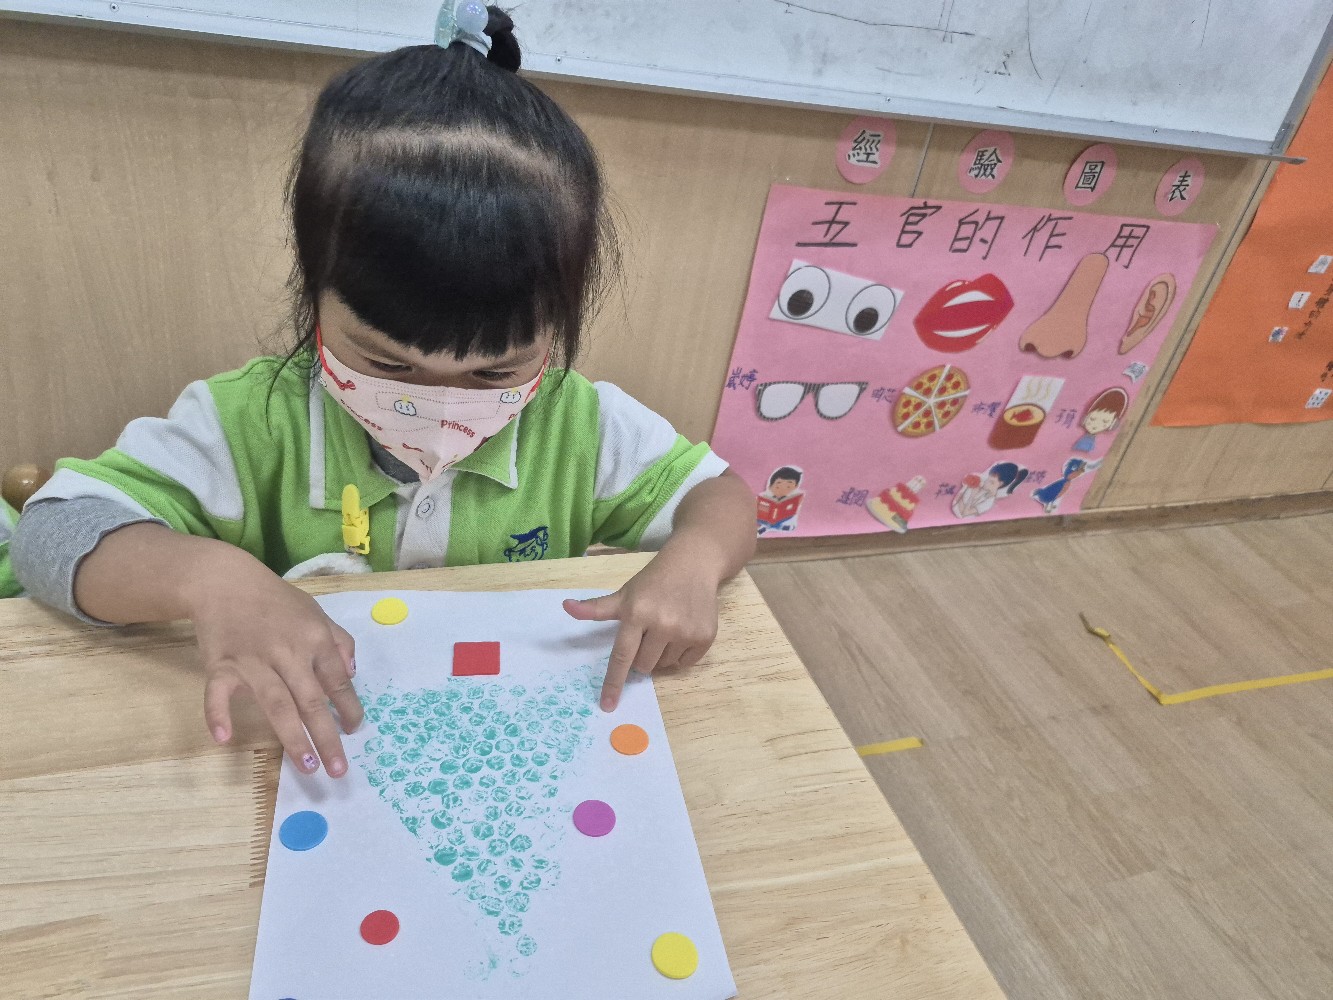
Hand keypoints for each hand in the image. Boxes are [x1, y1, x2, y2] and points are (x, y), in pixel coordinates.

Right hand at [188, 551, 362, 775]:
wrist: (224, 581)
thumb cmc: (275, 601)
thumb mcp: (316, 612)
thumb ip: (338, 642)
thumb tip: (352, 675)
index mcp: (314, 639)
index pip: (338, 681)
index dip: (349, 707)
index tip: (355, 730)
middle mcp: (288, 653)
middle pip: (311, 701)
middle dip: (327, 737)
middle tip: (339, 770)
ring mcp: (253, 660)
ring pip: (276, 704)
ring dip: (293, 737)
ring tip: (308, 766)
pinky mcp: (220, 665)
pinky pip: (218, 693)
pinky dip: (218, 714)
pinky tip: (224, 737)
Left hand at [563, 545, 720, 710]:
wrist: (693, 564)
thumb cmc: (653, 583)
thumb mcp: (624, 594)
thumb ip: (596, 608)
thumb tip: (566, 608)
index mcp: (637, 614)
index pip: (621, 656)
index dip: (613, 683)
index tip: (608, 706)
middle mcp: (662, 624)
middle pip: (643, 666)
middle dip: (641, 656)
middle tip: (648, 632)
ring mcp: (686, 632)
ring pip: (664, 666)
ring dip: (661, 654)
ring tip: (667, 628)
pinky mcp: (705, 637)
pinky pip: (684, 663)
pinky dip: (679, 654)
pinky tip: (682, 631)